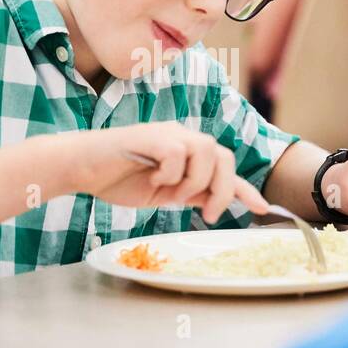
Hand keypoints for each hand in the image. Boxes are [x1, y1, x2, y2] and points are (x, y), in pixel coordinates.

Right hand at [61, 122, 269, 223]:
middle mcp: (182, 137)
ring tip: (170, 194)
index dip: (245, 188)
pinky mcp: (153, 137)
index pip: (225, 167)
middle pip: (224, 158)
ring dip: (194, 182)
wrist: (82, 168)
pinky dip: (171, 174)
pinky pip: (179, 155)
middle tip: (207, 213)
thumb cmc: (117, 179)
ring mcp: (168, 134)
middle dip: (222, 190)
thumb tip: (219, 202)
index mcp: (187, 151)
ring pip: (206, 154)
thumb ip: (190, 193)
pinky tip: (152, 178)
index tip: (265, 208)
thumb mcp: (163, 193)